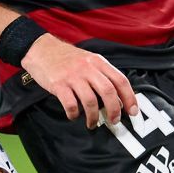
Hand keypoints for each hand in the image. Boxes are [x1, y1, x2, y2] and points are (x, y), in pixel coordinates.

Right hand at [21, 35, 137, 127]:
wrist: (41, 49)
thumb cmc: (65, 58)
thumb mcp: (88, 60)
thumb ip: (101, 75)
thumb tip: (117, 97)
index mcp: (98, 62)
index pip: (120, 80)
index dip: (129, 98)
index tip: (133, 111)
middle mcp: (87, 68)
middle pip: (108, 92)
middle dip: (114, 110)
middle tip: (114, 121)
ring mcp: (73, 76)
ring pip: (90, 101)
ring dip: (94, 117)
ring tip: (92, 123)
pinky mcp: (58, 84)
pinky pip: (70, 105)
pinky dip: (74, 114)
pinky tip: (74, 116)